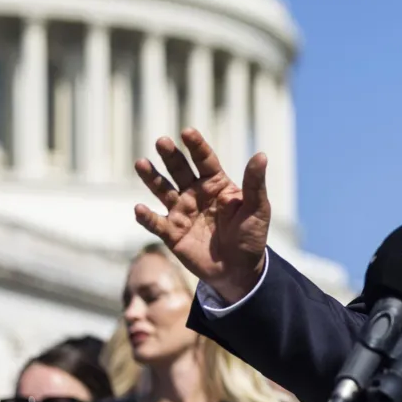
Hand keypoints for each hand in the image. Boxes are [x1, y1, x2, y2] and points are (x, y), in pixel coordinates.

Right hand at [133, 129, 270, 302]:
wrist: (240, 269)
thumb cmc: (251, 236)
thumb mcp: (257, 209)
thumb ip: (255, 184)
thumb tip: (261, 155)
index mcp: (216, 185)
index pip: (205, 161)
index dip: (196, 146)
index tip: (187, 132)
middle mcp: (196, 194)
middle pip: (180, 170)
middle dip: (171, 156)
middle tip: (162, 141)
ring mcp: (182, 212)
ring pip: (163, 190)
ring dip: (152, 178)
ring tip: (141, 163)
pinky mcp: (172, 233)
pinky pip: (157, 223)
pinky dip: (147, 217)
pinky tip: (139, 208)